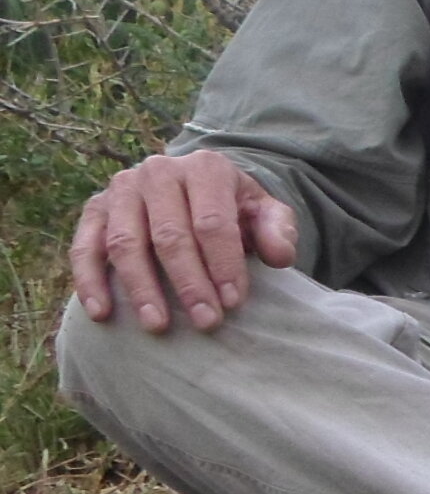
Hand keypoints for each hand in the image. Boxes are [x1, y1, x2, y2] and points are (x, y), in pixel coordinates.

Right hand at [69, 150, 298, 332]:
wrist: (194, 188)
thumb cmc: (233, 207)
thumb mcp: (264, 212)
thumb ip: (278, 230)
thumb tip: (280, 255)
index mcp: (205, 168)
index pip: (213, 222)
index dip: (223, 265)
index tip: (233, 303)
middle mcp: (158, 172)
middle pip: (170, 235)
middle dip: (189, 283)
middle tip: (205, 322)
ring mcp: (121, 189)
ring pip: (126, 243)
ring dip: (141, 288)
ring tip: (158, 325)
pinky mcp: (94, 210)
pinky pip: (85, 247)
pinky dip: (90, 281)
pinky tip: (103, 313)